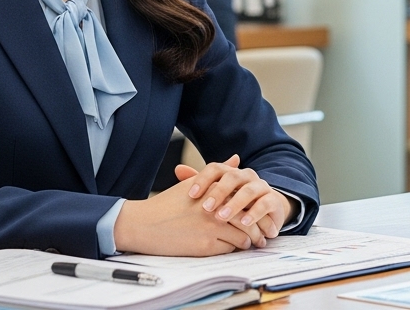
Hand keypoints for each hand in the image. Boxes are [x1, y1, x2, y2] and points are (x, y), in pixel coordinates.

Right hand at [114, 174, 252, 255]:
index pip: (246, 199)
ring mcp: (211, 228)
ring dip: (249, 240)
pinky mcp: (206, 246)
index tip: (261, 212)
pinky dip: (234, 249)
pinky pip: (230, 249)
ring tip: (253, 242)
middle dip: (259, 227)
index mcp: (214, 191)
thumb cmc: (167, 204)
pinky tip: (233, 247)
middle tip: (264, 232)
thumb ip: (218, 172)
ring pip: (243, 237)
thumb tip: (236, 159)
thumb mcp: (193, 183)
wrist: (144, 224)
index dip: (257, 207)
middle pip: (249, 218)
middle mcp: (215, 208)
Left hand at [175, 155, 294, 246]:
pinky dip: (254, 214)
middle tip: (206, 208)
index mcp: (231, 172)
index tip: (191, 195)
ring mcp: (261, 187)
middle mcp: (246, 176)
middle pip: (232, 177)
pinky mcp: (273, 201)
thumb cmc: (235, 203)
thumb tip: (178, 169)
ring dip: (235, 204)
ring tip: (222, 217)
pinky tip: (244, 223)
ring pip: (248, 191)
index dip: (203, 179)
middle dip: (218, 192)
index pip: (215, 168)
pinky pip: (265, 204)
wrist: (266, 212)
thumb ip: (199, 182)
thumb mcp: (217, 195)